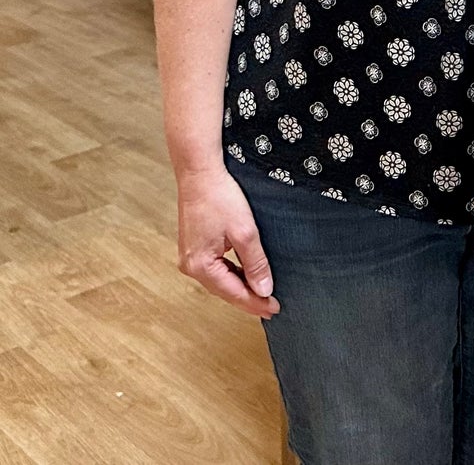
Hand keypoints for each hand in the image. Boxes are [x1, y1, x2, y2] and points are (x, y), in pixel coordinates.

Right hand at [175, 166, 278, 317]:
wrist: (199, 173)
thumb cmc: (220, 198)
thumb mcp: (244, 231)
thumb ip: (255, 262)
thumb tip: (264, 289)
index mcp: (200, 266)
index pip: (233, 293)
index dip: (255, 303)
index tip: (275, 310)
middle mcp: (191, 266)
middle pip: (224, 289)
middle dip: (248, 298)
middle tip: (272, 306)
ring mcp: (190, 256)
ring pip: (220, 279)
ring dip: (241, 286)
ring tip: (263, 294)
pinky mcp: (194, 246)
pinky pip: (216, 267)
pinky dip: (232, 273)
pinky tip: (245, 274)